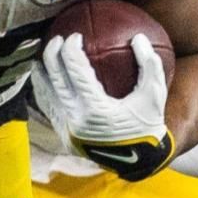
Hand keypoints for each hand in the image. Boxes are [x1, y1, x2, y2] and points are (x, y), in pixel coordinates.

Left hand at [36, 33, 174, 181]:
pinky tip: (47, 82)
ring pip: (45, 95)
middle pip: (54, 78)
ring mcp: (66, 130)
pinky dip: (45, 93)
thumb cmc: (148, 123)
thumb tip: (137, 36)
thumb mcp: (155, 93)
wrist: (140, 161)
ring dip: (42, 73)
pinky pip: (48, 110)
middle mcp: (75, 119)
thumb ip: (149, 63)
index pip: (74, 69)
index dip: (70, 48)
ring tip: (42, 58)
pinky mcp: (64, 137)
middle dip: (51, 53)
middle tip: (56, 39)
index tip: (75, 36)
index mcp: (94, 107)